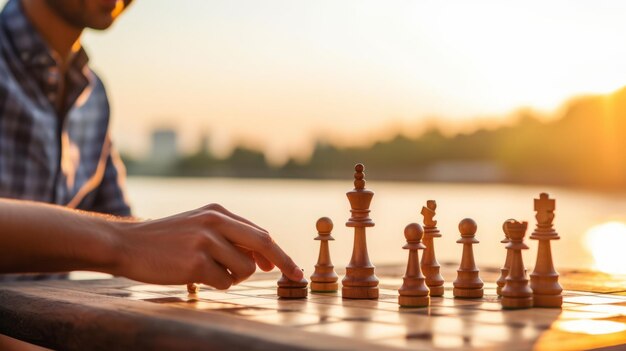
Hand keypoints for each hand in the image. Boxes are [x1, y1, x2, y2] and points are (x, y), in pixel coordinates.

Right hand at [113, 204, 302, 288]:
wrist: (126, 244)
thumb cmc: (165, 239)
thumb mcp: (199, 226)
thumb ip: (230, 237)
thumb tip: (264, 260)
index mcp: (218, 212)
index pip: (260, 234)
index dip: (278, 253)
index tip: (292, 267)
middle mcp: (215, 222)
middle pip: (264, 244)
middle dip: (284, 263)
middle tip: (296, 277)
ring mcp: (205, 242)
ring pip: (244, 270)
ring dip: (233, 278)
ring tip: (208, 272)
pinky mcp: (195, 263)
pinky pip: (224, 283)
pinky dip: (216, 285)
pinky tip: (194, 277)